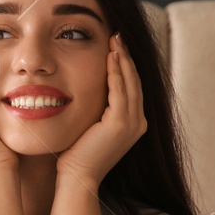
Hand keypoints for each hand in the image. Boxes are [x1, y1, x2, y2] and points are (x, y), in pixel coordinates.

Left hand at [56, 32, 146, 184]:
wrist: (77, 178)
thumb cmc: (76, 156)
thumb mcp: (90, 127)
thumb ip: (95, 110)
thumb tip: (85, 91)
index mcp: (132, 124)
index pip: (131, 88)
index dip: (125, 66)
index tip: (116, 46)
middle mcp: (138, 123)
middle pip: (135, 81)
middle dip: (126, 57)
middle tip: (118, 36)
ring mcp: (132, 123)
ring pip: (130, 83)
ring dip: (122, 59)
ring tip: (115, 40)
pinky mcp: (121, 124)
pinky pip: (120, 91)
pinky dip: (115, 72)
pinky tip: (110, 56)